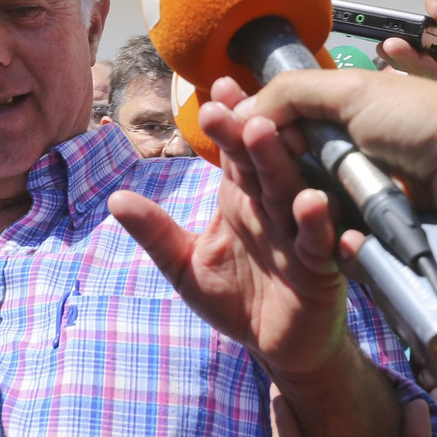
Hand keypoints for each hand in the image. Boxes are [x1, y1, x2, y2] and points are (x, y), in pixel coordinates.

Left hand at [109, 77, 363, 378]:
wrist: (279, 348)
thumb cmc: (236, 300)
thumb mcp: (185, 267)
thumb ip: (156, 233)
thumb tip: (115, 198)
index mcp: (241, 199)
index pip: (232, 153)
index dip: (225, 122)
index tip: (214, 88)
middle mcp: (271, 208)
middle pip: (259, 164)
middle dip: (247, 135)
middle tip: (232, 105)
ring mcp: (298, 234)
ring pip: (290, 192)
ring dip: (280, 165)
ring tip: (265, 135)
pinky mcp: (321, 267)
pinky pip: (320, 243)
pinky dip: (319, 225)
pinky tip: (312, 205)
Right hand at [245, 70, 436, 253]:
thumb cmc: (425, 121)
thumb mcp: (352, 91)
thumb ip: (291, 94)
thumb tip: (237, 111)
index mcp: (340, 125)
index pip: (278, 136)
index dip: (251, 139)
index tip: (225, 140)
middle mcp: (348, 166)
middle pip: (287, 183)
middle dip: (273, 182)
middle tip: (257, 184)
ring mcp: (365, 209)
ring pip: (312, 225)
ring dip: (309, 218)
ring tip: (317, 210)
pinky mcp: (383, 247)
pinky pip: (347, 257)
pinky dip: (349, 250)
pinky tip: (355, 240)